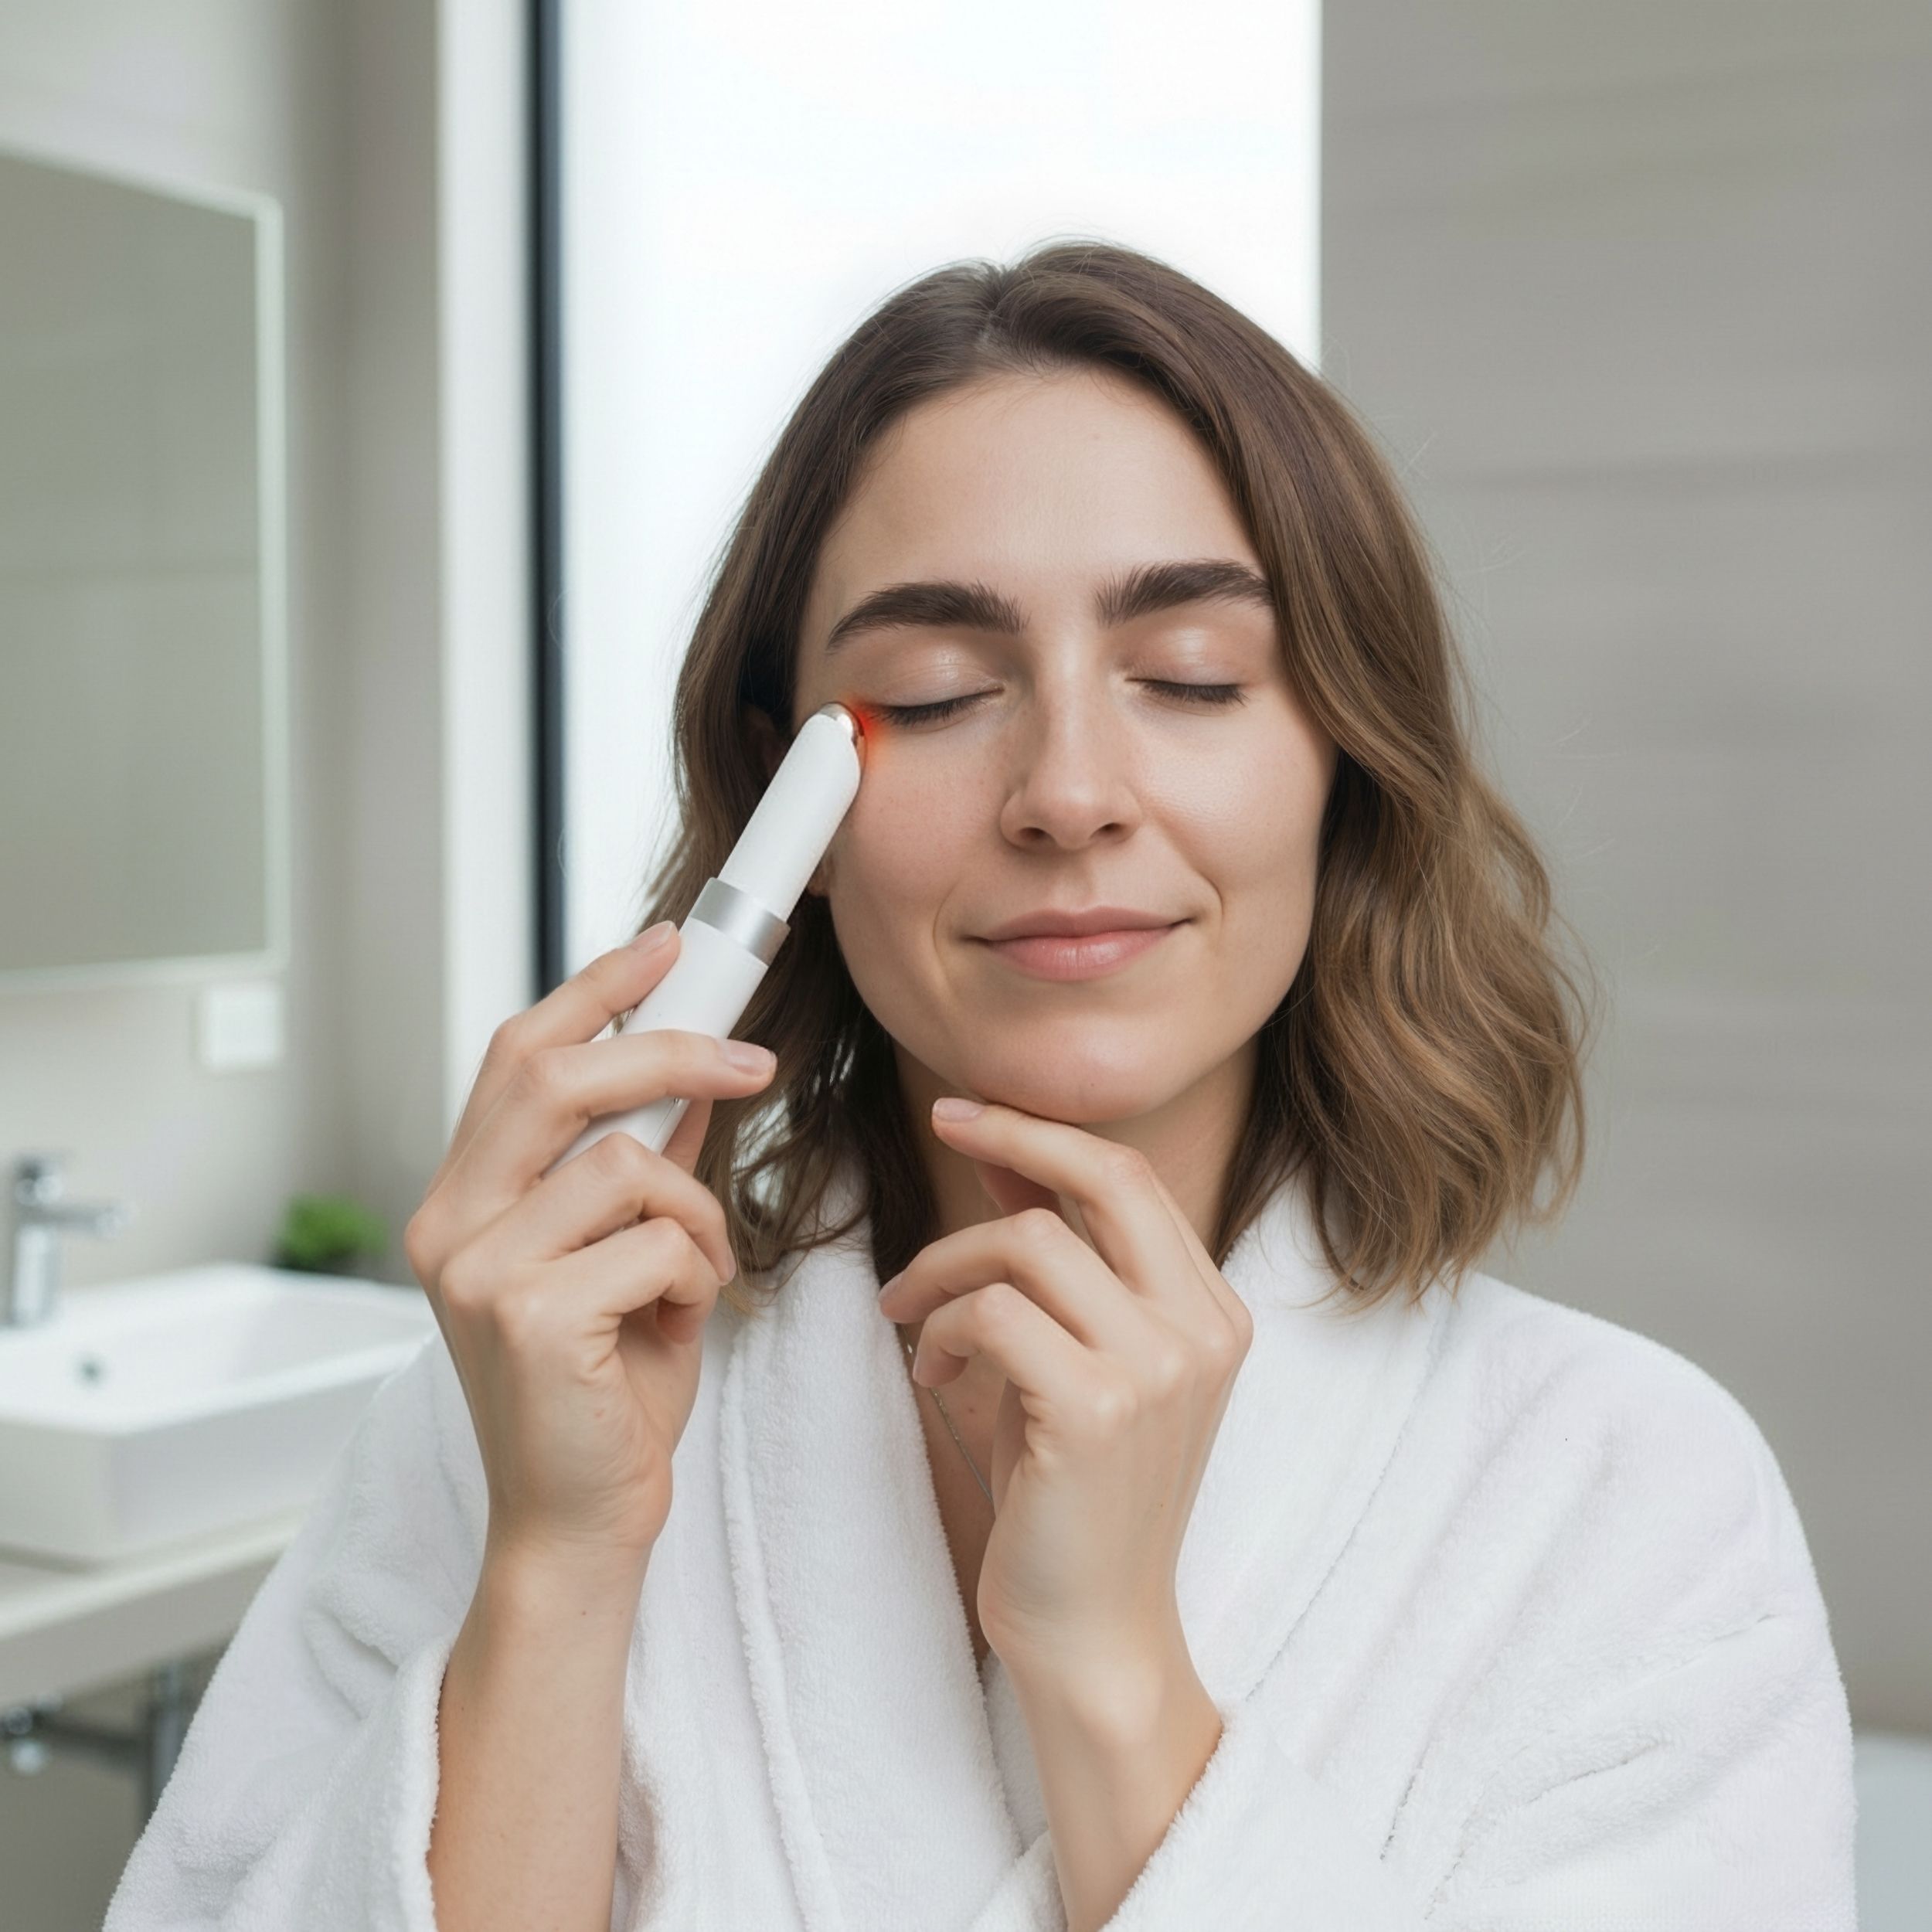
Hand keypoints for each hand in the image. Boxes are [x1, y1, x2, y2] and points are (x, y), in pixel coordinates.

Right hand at [403, 925, 777, 1580]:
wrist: (583, 1523)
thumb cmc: (606, 1393)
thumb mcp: (630, 1256)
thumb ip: (642, 1167)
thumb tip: (692, 1077)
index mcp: (462, 1200)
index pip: (518, 1056)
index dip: (594, 990)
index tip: (670, 945)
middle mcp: (449, 1225)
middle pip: (558, 1077)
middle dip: (671, 1050)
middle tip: (756, 1061)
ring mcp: (476, 1270)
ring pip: (632, 1164)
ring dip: (700, 1214)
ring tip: (695, 1277)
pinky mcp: (526, 1316)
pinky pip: (658, 1239)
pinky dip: (698, 1273)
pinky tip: (676, 1324)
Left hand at [875, 1099, 1253, 1676]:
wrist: (1092, 1631)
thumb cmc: (1073, 1496)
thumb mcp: (1075, 1359)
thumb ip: (1058, 1263)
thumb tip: (1005, 1162)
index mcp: (1212, 1312)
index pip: (1132, 1178)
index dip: (1043, 1133)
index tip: (970, 1116)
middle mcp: (1202, 1330)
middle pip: (1105, 1175)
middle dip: (1012, 1135)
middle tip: (941, 1127)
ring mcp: (1159, 1369)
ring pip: (1029, 1243)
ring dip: (947, 1265)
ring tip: (912, 1315)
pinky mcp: (1096, 1410)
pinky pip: (994, 1313)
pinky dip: (944, 1326)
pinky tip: (933, 1368)